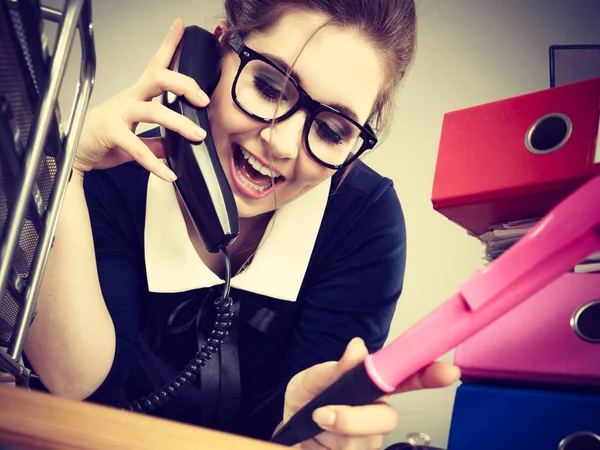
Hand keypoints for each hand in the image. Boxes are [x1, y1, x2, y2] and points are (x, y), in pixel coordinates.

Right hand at [74, 17, 209, 181]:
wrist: (72, 155)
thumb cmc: (102, 141)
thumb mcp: (135, 140)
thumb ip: (157, 142)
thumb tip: (176, 146)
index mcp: (136, 96)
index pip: (156, 66)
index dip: (168, 44)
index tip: (180, 26)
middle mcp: (129, 99)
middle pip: (159, 78)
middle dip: (184, 84)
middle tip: (202, 99)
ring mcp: (119, 113)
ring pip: (153, 110)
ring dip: (179, 123)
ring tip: (197, 135)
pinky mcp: (111, 133)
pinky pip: (138, 147)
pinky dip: (155, 163)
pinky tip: (168, 173)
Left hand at [280, 338, 460, 449]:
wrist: (287, 432)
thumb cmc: (306, 401)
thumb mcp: (312, 380)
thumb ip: (335, 369)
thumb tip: (358, 348)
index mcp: (373, 387)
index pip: (407, 380)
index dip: (429, 375)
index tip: (448, 371)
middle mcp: (377, 414)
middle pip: (387, 419)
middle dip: (354, 418)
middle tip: (322, 413)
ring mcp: (369, 441)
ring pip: (362, 441)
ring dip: (330, 432)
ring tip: (313, 422)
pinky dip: (323, 444)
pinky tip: (315, 439)